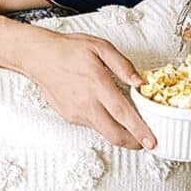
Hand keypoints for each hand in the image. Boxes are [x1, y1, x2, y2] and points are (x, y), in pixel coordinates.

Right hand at [22, 29, 156, 148]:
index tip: (151, 142)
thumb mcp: (101, 47)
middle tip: (144, 142)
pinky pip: (92, 124)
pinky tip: (105, 111)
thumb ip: (123, 65)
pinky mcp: (69, 116)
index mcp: (98, 85)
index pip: (123, 114)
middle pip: (114, 134)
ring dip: (119, 132)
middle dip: (132, 143)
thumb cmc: (69, 50)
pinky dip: (103, 122)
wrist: (39, 57)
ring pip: (103, 131)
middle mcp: (87, 103)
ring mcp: (77, 112)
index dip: (139, 130)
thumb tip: (140, 82)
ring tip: (129, 126)